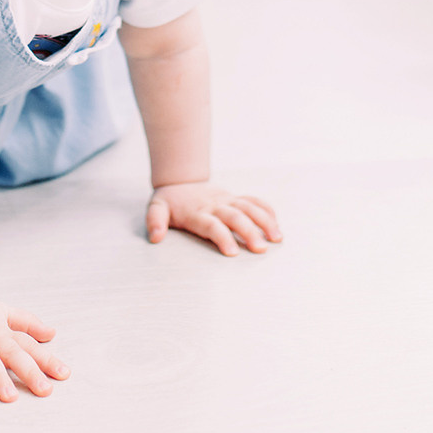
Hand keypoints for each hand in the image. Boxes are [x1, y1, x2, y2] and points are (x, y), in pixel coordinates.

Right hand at [0, 294, 68, 401]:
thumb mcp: (3, 312)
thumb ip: (27, 324)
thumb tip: (52, 334)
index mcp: (2, 331)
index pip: (28, 345)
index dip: (46, 359)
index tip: (63, 374)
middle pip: (11, 353)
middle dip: (29, 371)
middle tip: (44, 389)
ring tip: (9, 396)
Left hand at [146, 182, 281, 255]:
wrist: (180, 180)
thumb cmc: (169, 201)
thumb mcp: (156, 208)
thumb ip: (155, 221)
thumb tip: (155, 238)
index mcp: (196, 212)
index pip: (211, 225)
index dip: (222, 237)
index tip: (233, 252)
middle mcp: (215, 205)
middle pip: (235, 217)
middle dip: (249, 232)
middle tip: (261, 250)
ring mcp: (227, 200)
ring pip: (249, 207)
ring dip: (264, 222)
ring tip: (277, 238)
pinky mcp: (234, 197)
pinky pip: (254, 201)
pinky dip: (266, 210)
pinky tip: (277, 225)